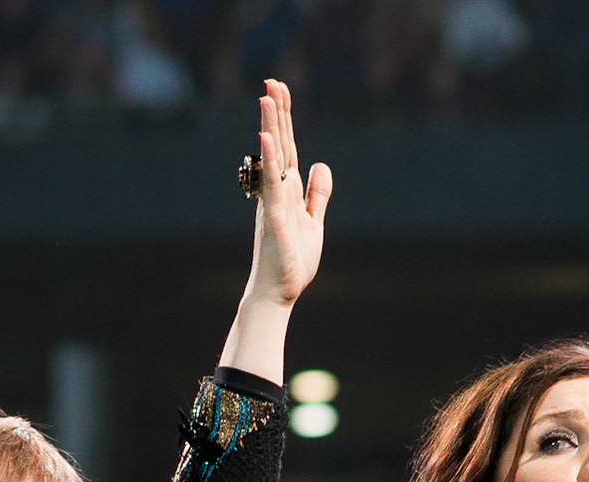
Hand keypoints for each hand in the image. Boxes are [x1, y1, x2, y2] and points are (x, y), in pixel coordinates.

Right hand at [243, 79, 333, 309]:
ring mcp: (273, 203)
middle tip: (272, 81)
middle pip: (279, 144)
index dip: (284, 119)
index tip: (279, 91)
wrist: (279, 293)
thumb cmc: (292, 262)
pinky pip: (271, 185)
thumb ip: (317, 195)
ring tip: (266, 97)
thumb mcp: (313, 222)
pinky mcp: (274, 218)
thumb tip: (322, 165)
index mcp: (288, 191)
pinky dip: (269, 160)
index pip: (288, 147)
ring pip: (273, 157)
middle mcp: (277, 191)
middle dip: (276, 113)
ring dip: (269, 126)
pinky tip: (266, 138)